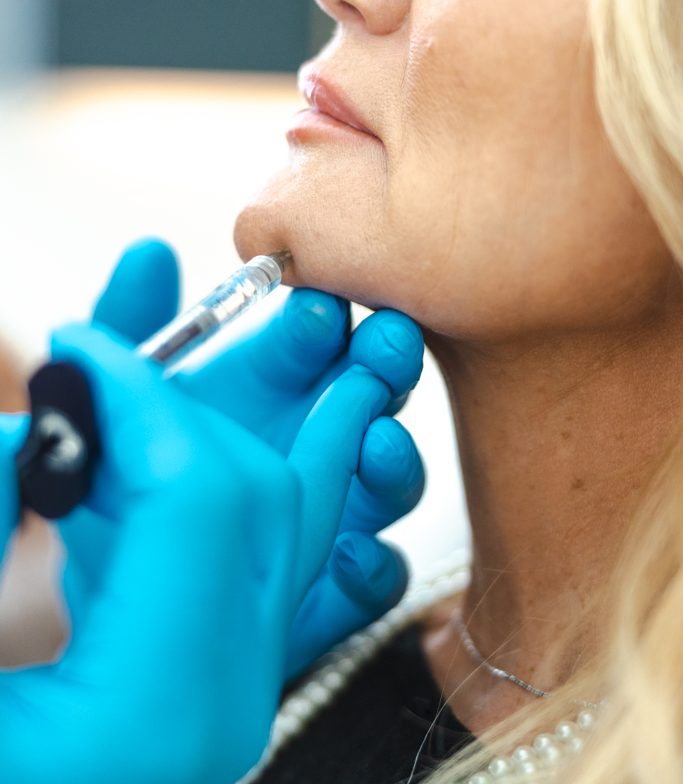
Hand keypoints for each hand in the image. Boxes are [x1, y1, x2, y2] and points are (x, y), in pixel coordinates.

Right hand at [0, 327, 299, 783]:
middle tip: (99, 358)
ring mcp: (238, 695)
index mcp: (153, 707)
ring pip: (281, 521)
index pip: (195, 493)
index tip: (73, 344)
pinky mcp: (221, 686)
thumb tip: (33, 433)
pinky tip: (150, 454)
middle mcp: (226, 703)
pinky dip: (205, 488)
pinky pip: (257, 560)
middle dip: (181, 403)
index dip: (137, 395)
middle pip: (255, 494)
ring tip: (199, 360)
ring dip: (223, 430)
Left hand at [90, 239, 424, 675]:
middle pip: (376, 390)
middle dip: (389, 362)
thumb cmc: (129, 470)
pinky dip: (376, 564)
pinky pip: (378, 579)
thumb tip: (148, 250)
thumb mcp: (118, 392)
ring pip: (392, 477)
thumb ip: (130, 323)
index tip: (315, 307)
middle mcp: (317, 437)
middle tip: (385, 344)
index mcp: (276, 380)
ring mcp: (334, 511)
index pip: (319, 334)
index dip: (324, 318)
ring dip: (396, 456)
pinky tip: (350, 554)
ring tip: (377, 442)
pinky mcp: (333, 590)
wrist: (120, 579)